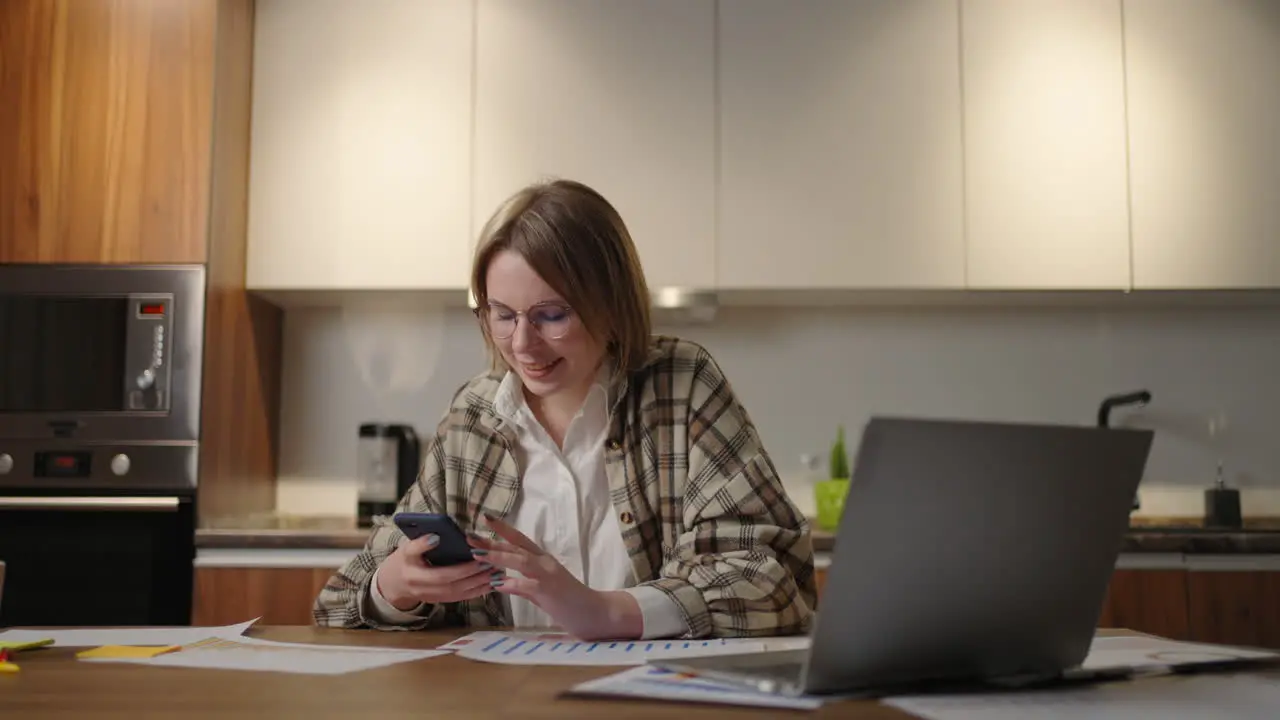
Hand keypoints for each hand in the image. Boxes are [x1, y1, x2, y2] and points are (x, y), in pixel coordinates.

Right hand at [376, 533, 498, 611]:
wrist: (394, 584)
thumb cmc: (404, 560)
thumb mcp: (406, 548)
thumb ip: (419, 543)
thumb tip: (437, 537)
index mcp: (414, 575)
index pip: (440, 574)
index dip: (459, 567)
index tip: (475, 552)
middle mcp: (424, 590)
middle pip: (453, 584)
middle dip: (474, 574)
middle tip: (492, 562)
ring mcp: (433, 598)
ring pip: (460, 593)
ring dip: (480, 584)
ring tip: (497, 571)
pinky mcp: (441, 601)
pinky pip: (461, 598)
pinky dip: (478, 591)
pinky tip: (492, 582)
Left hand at [471, 514, 641, 640]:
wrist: (594, 613)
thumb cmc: (568, 603)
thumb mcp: (541, 591)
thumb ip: (523, 585)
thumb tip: (500, 582)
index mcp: (543, 560)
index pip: (520, 540)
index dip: (502, 529)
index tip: (484, 517)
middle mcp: (545, 562)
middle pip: (516, 547)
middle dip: (491, 541)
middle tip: (469, 535)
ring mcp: (548, 575)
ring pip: (520, 560)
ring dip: (498, 556)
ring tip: (477, 554)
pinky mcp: (550, 591)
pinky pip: (528, 585)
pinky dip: (512, 584)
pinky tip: (496, 584)